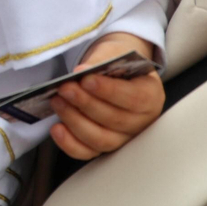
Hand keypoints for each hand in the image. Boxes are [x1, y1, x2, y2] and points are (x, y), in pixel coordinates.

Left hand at [50, 32, 164, 160]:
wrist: (112, 74)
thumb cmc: (115, 65)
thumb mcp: (114, 53)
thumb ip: (102, 60)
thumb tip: (82, 70)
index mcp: (150, 96)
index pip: (134, 98)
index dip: (109, 91)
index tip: (86, 80)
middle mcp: (140, 121)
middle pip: (114, 120)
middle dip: (85, 103)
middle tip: (65, 88)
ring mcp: (123, 138)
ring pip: (100, 139)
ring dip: (75, 121)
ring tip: (57, 101)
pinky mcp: (103, 147)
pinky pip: (86, 152)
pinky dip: (69, 143)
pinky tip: (56, 128)